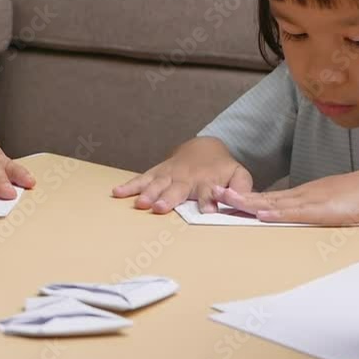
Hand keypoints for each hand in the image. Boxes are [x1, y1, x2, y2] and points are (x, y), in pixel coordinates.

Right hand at [112, 137, 252, 213]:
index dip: (208, 201)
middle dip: (169, 198)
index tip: (207, 210)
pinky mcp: (156, 173)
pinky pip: (142, 179)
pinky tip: (117, 192)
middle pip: (177, 189)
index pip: (208, 192)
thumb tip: (239, 200)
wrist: (204, 148)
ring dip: (149, 193)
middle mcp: (186, 179)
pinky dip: (130, 185)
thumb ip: (241, 187)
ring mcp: (169, 175)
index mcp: (208, 181)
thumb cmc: (221, 168)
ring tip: (140, 203)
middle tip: (161, 208)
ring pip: (157, 184)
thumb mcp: (239, 174)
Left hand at [214, 169, 358, 224]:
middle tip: (213, 193)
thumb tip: (286, 219)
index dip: (244, 198)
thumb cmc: (356, 200)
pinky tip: (262, 213)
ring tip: (227, 199)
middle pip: (263, 197)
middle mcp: (300, 197)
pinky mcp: (322, 209)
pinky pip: (297, 212)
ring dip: (249, 201)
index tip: (222, 198)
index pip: (266, 198)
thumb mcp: (325, 208)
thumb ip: (306, 213)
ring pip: (274, 202)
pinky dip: (278, 212)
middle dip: (237, 196)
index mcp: (300, 197)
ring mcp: (310, 201)